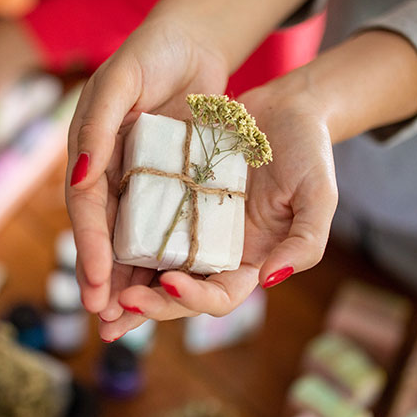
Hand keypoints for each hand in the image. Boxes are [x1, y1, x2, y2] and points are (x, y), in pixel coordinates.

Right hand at [65, 18, 232, 338]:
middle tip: (106, 318)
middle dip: (102, 276)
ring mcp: (141, 181)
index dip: (88, 246)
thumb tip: (78, 181)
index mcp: (89, 153)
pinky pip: (165, 225)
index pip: (86, 207)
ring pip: (133, 238)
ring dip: (130, 278)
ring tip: (130, 319)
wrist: (192, 42)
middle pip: (104, 233)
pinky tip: (169, 285)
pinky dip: (163, 255)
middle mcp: (110, 173)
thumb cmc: (150, 53)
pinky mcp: (170, 183)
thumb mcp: (120, 82)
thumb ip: (98, 127)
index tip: (94, 283)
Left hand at [94, 81, 338, 339]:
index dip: (194, 297)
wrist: (287, 110)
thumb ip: (305, 243)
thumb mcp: (319, 197)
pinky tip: (97, 249)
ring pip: (153, 270)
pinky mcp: (172, 203)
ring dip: (126, 289)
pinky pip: (143, 229)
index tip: (167, 283)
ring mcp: (192, 231)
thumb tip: (269, 280)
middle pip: (179, 293)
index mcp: (250, 262)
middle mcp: (216, 255)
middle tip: (116, 307)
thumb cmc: (310, 154)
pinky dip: (121, 245)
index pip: (220, 295)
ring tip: (97, 302)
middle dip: (148, 305)